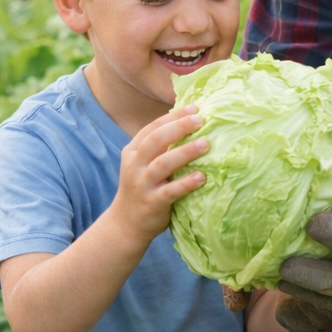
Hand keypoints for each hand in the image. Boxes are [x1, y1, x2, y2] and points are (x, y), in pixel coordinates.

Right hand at [113, 105, 207, 244]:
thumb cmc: (145, 188)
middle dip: (178, 127)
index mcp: (133, 151)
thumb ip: (161, 148)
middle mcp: (135, 165)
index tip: (194, 108)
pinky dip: (186, 183)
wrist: (126, 223)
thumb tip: (191, 124)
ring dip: (184, 152)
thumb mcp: (145, 164)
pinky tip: (202, 177)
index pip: (152, 128)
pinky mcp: (151, 202)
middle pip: (155, 141)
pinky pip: (169, 191)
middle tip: (200, 119)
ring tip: (206, 144)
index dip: (172, 117)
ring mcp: (142, 184)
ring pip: (162, 164)